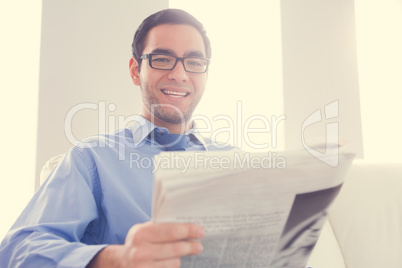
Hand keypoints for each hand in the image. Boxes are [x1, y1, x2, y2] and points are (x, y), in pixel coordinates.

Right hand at [87, 222, 203, 267]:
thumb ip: (161, 228)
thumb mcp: (144, 231)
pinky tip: (172, 263)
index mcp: (141, 233)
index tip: (200, 231)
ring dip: (180, 259)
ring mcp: (142, 267)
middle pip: (175, 249)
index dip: (188, 231)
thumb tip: (188, 226)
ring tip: (182, 255)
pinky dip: (172, 266)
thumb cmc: (138, 243)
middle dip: (190, 247)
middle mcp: (140, 251)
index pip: (171, 231)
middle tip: (199, 246)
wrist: (120, 263)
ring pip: (174, 263)